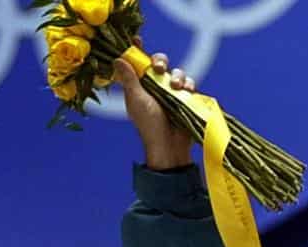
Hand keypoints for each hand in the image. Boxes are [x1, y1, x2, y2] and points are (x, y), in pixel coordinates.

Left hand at [113, 41, 194, 170]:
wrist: (169, 145)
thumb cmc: (148, 125)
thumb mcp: (136, 100)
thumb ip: (129, 79)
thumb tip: (117, 59)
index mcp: (140, 87)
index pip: (138, 65)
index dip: (137, 52)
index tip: (137, 40)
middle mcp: (155, 88)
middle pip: (159, 64)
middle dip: (161, 62)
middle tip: (159, 68)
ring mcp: (171, 93)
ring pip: (176, 72)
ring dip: (178, 76)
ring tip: (176, 87)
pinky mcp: (185, 99)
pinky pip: (190, 83)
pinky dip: (189, 85)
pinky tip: (186, 92)